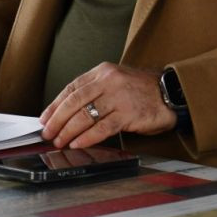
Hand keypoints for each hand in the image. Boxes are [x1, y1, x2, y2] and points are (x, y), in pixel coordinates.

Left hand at [40, 63, 175, 148]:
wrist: (171, 94)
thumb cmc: (142, 91)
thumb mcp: (116, 81)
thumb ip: (95, 91)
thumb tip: (68, 112)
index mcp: (103, 72)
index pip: (72, 88)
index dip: (55, 105)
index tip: (45, 118)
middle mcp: (109, 81)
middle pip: (75, 102)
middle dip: (57, 120)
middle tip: (48, 133)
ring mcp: (119, 96)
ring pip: (85, 115)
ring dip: (68, 131)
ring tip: (59, 141)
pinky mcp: (128, 113)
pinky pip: (102, 127)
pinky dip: (87, 137)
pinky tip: (77, 144)